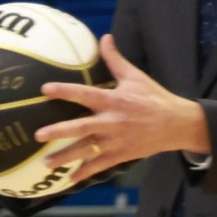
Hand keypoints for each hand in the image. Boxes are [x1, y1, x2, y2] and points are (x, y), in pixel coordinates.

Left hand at [33, 34, 209, 184]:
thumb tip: (104, 37)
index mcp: (114, 100)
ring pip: (87, 151)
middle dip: (59, 131)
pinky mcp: (122, 155)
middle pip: (82, 127)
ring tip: (46, 164)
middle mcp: (113, 121)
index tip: (44, 89)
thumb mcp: (135, 76)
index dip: (65, 91)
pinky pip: (101, 166)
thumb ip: (115, 59)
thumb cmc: (153, 97)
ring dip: (66, 158)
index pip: (85, 94)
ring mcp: (116, 141)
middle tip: (38, 135)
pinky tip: (70, 179)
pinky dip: (85, 172)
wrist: (178, 124)